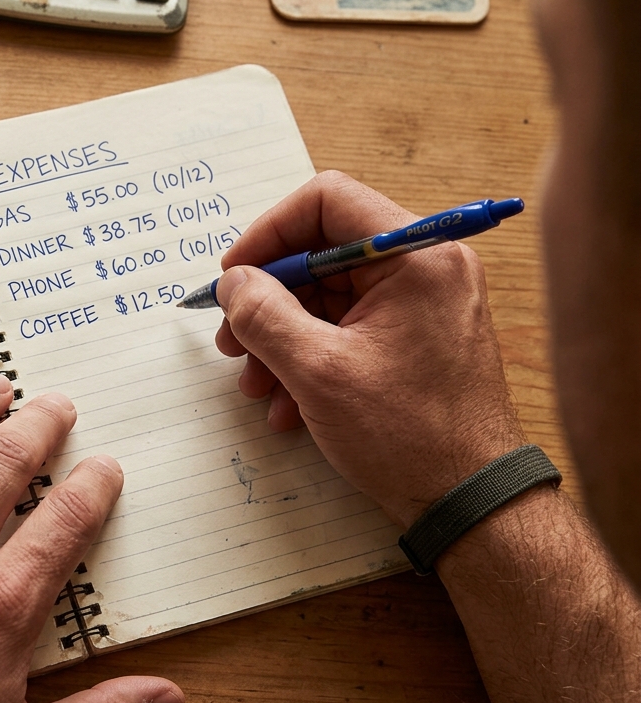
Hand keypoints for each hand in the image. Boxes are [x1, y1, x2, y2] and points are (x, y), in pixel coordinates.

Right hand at [215, 171, 525, 526]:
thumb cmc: (411, 436)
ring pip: (328, 297)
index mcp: (417, 257)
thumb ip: (264, 315)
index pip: (327, 201)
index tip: (234, 276)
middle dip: (268, 300)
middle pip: (322, 254)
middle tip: (232, 340)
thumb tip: (233, 283)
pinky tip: (287, 405)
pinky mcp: (415, 339)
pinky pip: (347, 330)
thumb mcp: (318, 372)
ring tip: (256, 385)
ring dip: (280, 338)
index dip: (268, 234)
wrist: (471, 501)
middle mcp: (426, 268)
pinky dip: (309, 359)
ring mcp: (422, 305)